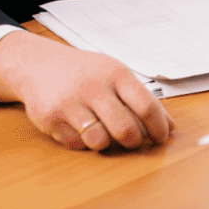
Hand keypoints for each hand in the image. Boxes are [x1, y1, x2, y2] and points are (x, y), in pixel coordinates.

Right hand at [0, 31, 174, 150]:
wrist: (37, 64)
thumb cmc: (85, 72)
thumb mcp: (115, 75)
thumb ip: (142, 99)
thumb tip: (171, 127)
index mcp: (116, 74)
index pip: (146, 107)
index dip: (158, 128)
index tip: (161, 137)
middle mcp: (93, 87)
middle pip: (125, 130)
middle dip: (133, 141)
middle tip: (131, 140)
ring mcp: (70, 103)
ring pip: (100, 141)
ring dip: (105, 142)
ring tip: (102, 130)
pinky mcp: (49, 118)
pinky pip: (76, 144)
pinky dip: (81, 142)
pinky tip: (78, 127)